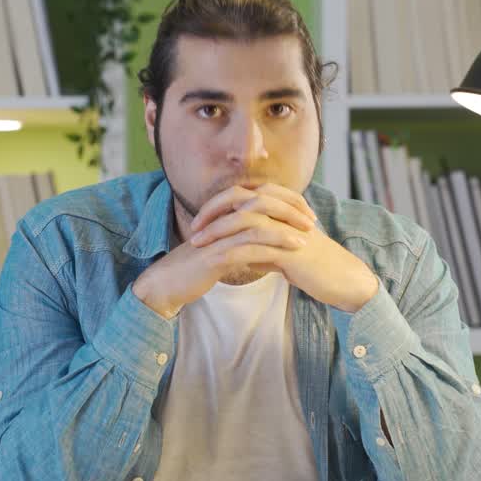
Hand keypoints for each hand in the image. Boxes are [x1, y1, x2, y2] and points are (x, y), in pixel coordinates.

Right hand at [131, 184, 315, 317]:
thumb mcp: (221, 249)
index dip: (285, 201)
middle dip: (290, 210)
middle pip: (262, 203)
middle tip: (311, 220)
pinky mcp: (216, 255)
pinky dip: (271, 250)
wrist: (169, 284)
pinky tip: (288, 255)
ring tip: (306, 238)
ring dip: (284, 230)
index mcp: (224, 214)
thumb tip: (264, 244)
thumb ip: (240, 241)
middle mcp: (221, 219)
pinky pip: (248, 248)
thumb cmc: (195, 268)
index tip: (306, 212)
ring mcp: (218, 236)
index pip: (260, 196)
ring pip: (257, 224)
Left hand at [192, 189, 378, 311]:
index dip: (218, 203)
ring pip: (244, 219)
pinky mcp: (290, 250)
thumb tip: (241, 254)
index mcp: (283, 205)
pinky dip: (232, 253)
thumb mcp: (285, 250)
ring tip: (198, 244)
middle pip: (239, 198)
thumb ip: (264, 246)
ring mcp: (287, 228)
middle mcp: (284, 210)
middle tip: (194, 228)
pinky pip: (255, 247)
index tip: (200, 220)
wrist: (343, 279)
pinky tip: (217, 262)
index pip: (243, 193)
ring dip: (217, 231)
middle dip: (212, 211)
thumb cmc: (315, 265)